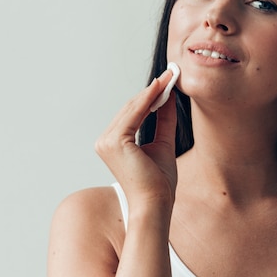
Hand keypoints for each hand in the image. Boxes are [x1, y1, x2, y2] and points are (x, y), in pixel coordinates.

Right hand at [95, 69, 177, 213]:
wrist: (156, 203)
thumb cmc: (159, 182)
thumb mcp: (164, 144)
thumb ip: (164, 120)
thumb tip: (169, 97)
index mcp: (113, 144)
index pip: (133, 114)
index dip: (150, 96)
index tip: (167, 81)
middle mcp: (104, 141)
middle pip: (131, 108)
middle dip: (153, 90)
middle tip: (171, 73)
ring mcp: (106, 141)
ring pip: (133, 108)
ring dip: (152, 91)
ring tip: (170, 76)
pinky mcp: (114, 142)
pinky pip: (134, 113)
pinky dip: (149, 99)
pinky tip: (162, 88)